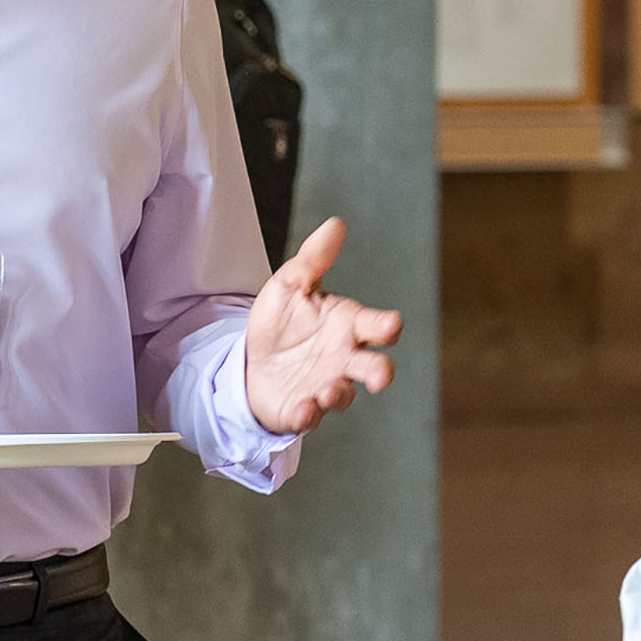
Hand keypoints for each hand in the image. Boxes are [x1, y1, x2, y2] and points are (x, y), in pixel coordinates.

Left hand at [242, 217, 402, 433]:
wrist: (248, 358)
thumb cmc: (281, 321)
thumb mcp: (290, 284)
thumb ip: (313, 258)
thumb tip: (335, 223)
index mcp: (347, 325)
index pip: (376, 326)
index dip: (386, 326)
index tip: (391, 325)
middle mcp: (343, 359)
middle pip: (371, 367)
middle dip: (379, 372)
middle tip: (380, 376)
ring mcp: (324, 386)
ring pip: (342, 394)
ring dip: (337, 393)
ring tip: (326, 389)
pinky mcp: (301, 409)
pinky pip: (309, 416)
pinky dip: (307, 414)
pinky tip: (301, 408)